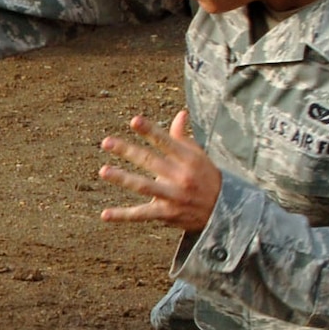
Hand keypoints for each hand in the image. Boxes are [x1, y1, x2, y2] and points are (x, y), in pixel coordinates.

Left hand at [98, 111, 221, 231]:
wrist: (225, 210)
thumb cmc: (206, 177)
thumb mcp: (199, 155)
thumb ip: (183, 137)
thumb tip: (180, 114)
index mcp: (187, 159)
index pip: (165, 142)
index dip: (150, 131)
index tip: (134, 120)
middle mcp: (180, 176)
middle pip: (150, 161)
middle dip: (127, 151)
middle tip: (106, 142)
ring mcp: (173, 196)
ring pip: (145, 186)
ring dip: (123, 179)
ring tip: (103, 171)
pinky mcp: (167, 213)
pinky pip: (142, 215)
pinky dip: (123, 215)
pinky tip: (105, 214)